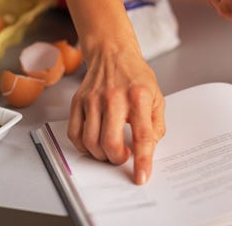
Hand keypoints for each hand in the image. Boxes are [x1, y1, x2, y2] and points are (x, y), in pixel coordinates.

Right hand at [67, 41, 165, 184]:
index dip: (143, 160)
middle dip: (117, 159)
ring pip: (90, 141)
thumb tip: (148, 147)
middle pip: (110, 142)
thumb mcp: (156, 96)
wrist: (112, 54)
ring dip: (101, 154)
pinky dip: (83, 146)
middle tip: (123, 157)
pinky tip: (94, 142)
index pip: (142, 134)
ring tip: (110, 149)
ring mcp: (93, 99)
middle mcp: (114, 97)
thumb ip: (156, 124)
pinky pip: (75, 133)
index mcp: (139, 96)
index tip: (141, 177)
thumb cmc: (136, 76)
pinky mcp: (78, 101)